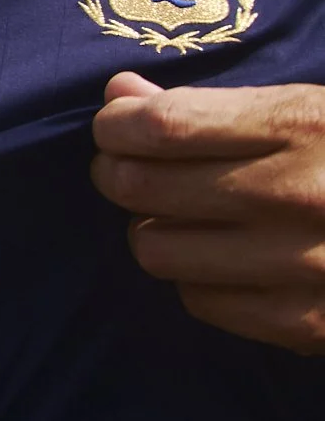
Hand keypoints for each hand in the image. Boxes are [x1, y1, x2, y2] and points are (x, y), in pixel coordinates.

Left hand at [92, 72, 324, 352]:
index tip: (116, 130)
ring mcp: (304, 265)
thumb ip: (214, 106)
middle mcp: (299, 196)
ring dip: (154, 229)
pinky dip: (198, 278)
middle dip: (120, 174)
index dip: (115, 127)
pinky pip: (200, 300)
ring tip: (181, 216)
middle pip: (141, 187)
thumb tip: (119, 96)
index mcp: (302, 127)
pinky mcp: (309, 324)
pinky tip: (226, 260)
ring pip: (156, 249)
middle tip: (130, 171)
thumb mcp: (311, 111)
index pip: (158, 127)